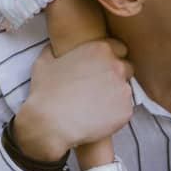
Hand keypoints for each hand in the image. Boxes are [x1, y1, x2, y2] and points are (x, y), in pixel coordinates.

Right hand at [10, 37, 133, 161]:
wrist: (50, 124)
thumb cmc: (45, 92)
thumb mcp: (44, 62)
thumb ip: (54, 49)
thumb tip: (54, 46)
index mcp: (100, 49)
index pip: (120, 49)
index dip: (110, 59)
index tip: (101, 69)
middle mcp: (116, 66)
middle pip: (126, 68)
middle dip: (115, 76)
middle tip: (98, 89)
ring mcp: (123, 88)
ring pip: (125, 90)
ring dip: (115, 95)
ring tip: (96, 106)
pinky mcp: (126, 110)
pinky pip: (124, 109)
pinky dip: (115, 114)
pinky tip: (98, 118)